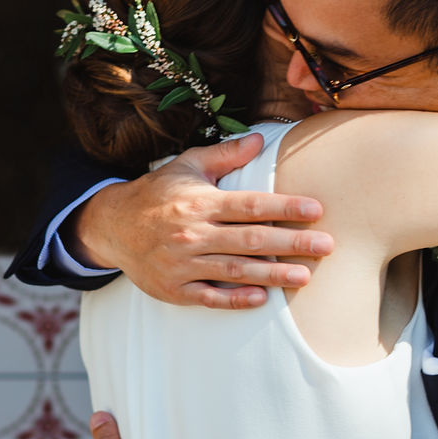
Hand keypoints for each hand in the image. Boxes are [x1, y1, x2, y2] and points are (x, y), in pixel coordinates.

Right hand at [70, 133, 333, 309]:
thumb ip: (225, 154)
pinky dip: (236, 299)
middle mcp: (192, 233)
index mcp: (199, 202)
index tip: (316, 210)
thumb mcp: (187, 165)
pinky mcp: (174, 289)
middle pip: (251, 240)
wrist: (111, 226)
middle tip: (326, 246)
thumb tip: (259, 139)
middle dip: (292, 243)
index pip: (250, 205)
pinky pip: (210, 297)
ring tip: (305, 276)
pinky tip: (263, 298)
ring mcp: (182, 264)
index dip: (285, 208)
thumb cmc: (157, 193)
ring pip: (236, 271)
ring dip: (273, 275)